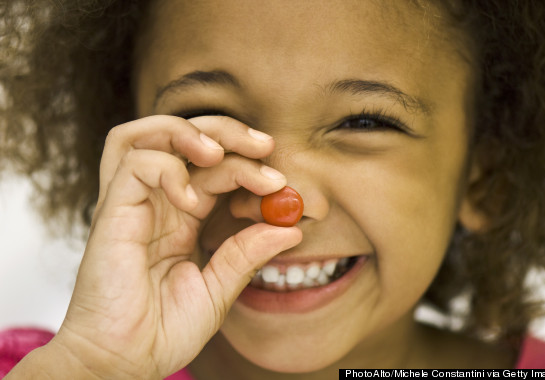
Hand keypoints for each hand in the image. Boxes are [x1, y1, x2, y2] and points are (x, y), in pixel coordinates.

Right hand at [50, 115, 301, 378]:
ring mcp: (132, 203)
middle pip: (185, 138)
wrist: (122, 362)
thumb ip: (248, 255)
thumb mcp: (219, 290)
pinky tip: (191, 201)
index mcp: (182, 216)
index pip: (215, 169)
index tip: (280, 181)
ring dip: (191, 133)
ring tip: (221, 154)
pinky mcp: (112, 211)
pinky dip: (169, 169)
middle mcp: (157, 202)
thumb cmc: (162, 330)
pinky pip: (135, 164)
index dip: (248, 165)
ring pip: (151, 135)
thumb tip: (291, 228)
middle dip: (227, 132)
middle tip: (263, 146)